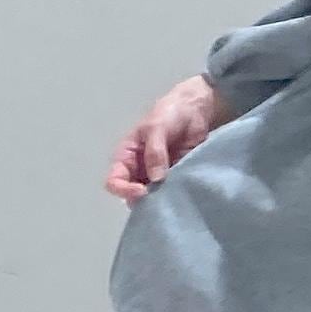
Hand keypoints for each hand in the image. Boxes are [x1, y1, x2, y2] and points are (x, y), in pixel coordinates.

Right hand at [104, 74, 236, 204]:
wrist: (196, 109)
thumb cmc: (170, 113)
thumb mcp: (157, 127)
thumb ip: (154, 151)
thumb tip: (156, 178)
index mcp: (127, 157)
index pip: (114, 180)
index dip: (124, 189)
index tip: (142, 191)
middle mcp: (139, 170)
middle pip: (132, 195)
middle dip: (144, 201)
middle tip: (160, 201)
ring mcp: (158, 177)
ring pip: (153, 198)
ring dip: (160, 202)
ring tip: (174, 201)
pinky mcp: (176, 179)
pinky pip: (172, 194)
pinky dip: (176, 198)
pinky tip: (185, 197)